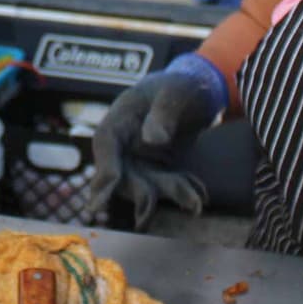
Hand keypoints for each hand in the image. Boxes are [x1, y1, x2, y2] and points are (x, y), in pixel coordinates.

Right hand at [86, 56, 227, 230]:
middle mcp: (125, 144)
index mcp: (120, 119)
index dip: (103, 171)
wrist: (199, 91)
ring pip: (147, 185)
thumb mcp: (174, 93)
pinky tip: (200, 194)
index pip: (106, 145)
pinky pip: (166, 186)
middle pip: (123, 175)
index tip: (102, 196)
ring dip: (169, 194)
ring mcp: (140, 159)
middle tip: (148, 216)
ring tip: (195, 202)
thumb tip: (153, 139)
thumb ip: (163, 114)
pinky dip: (183, 191)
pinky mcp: (158, 168)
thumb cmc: (181, 86)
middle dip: (139, 195)